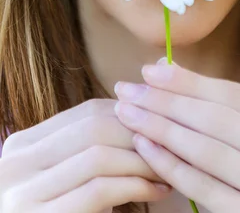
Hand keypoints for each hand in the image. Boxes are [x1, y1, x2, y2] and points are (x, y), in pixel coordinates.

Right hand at [0, 98, 171, 212]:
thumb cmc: (62, 211)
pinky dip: (135, 186)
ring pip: (98, 155)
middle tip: (173, 144)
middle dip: (141, 134)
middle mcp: (16, 163)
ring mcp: (23, 193)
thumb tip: (146, 89)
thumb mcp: (68, 173)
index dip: (132, 114)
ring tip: (169, 167)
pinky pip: (99, 190)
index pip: (87, 112)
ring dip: (143, 160)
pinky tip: (157, 190)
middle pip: (94, 128)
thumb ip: (93, 142)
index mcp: (24, 145)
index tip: (162, 124)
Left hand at [114, 62, 239, 212]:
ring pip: (209, 150)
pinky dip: (168, 163)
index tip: (150, 70)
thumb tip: (164, 65)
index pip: (239, 97)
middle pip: (221, 120)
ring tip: (128, 112)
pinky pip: (203, 187)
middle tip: (127, 89)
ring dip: (161, 127)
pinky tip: (144, 146)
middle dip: (168, 101)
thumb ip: (221, 110)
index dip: (191, 81)